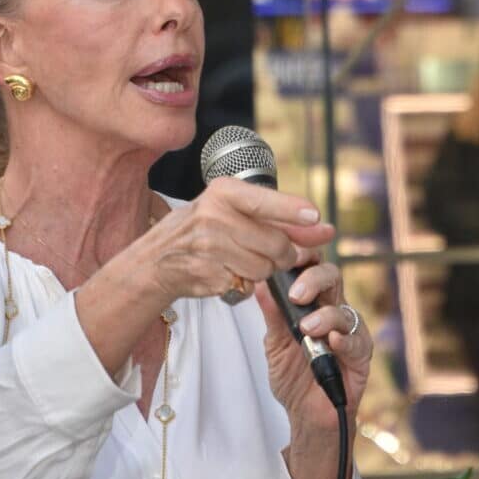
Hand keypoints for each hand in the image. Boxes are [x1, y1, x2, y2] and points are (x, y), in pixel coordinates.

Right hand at [146, 177, 334, 303]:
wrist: (156, 260)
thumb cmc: (200, 230)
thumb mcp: (229, 210)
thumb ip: (277, 218)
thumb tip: (322, 229)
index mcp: (222, 192)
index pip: (265, 201)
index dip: (293, 210)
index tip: (317, 217)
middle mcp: (214, 217)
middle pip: (275, 244)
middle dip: (283, 255)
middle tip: (273, 254)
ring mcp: (210, 248)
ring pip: (264, 268)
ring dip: (262, 271)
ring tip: (240, 260)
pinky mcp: (210, 276)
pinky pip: (247, 286)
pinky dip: (244, 285)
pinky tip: (226, 273)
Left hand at [254, 254, 372, 443]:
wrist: (307, 416)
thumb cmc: (293, 378)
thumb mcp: (274, 344)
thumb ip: (272, 315)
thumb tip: (259, 284)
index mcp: (312, 304)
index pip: (312, 267)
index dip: (302, 256)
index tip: (283, 258)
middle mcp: (333, 312)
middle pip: (332, 277)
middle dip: (313, 279)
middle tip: (295, 295)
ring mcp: (349, 332)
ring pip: (344, 310)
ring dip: (325, 316)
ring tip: (307, 329)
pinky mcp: (360, 356)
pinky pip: (358, 341)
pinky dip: (344, 339)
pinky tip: (332, 341)